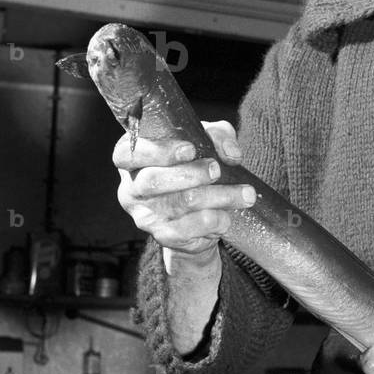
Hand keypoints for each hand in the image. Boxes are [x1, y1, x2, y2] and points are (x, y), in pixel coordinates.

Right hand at [113, 121, 255, 256]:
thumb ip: (218, 136)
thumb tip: (231, 154)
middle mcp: (131, 189)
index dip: (157, 151)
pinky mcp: (163, 237)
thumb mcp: (207, 141)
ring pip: (180, 204)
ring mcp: (145, 216)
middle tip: (217, 170)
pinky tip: (228, 215)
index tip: (189, 149)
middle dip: (191, 173)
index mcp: (132, 160)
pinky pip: (189, 229)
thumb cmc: (197, 167)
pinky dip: (214, 220)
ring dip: (218, 197)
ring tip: (245, 193)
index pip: (128, 153)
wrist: (200, 218)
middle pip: (153, 181)